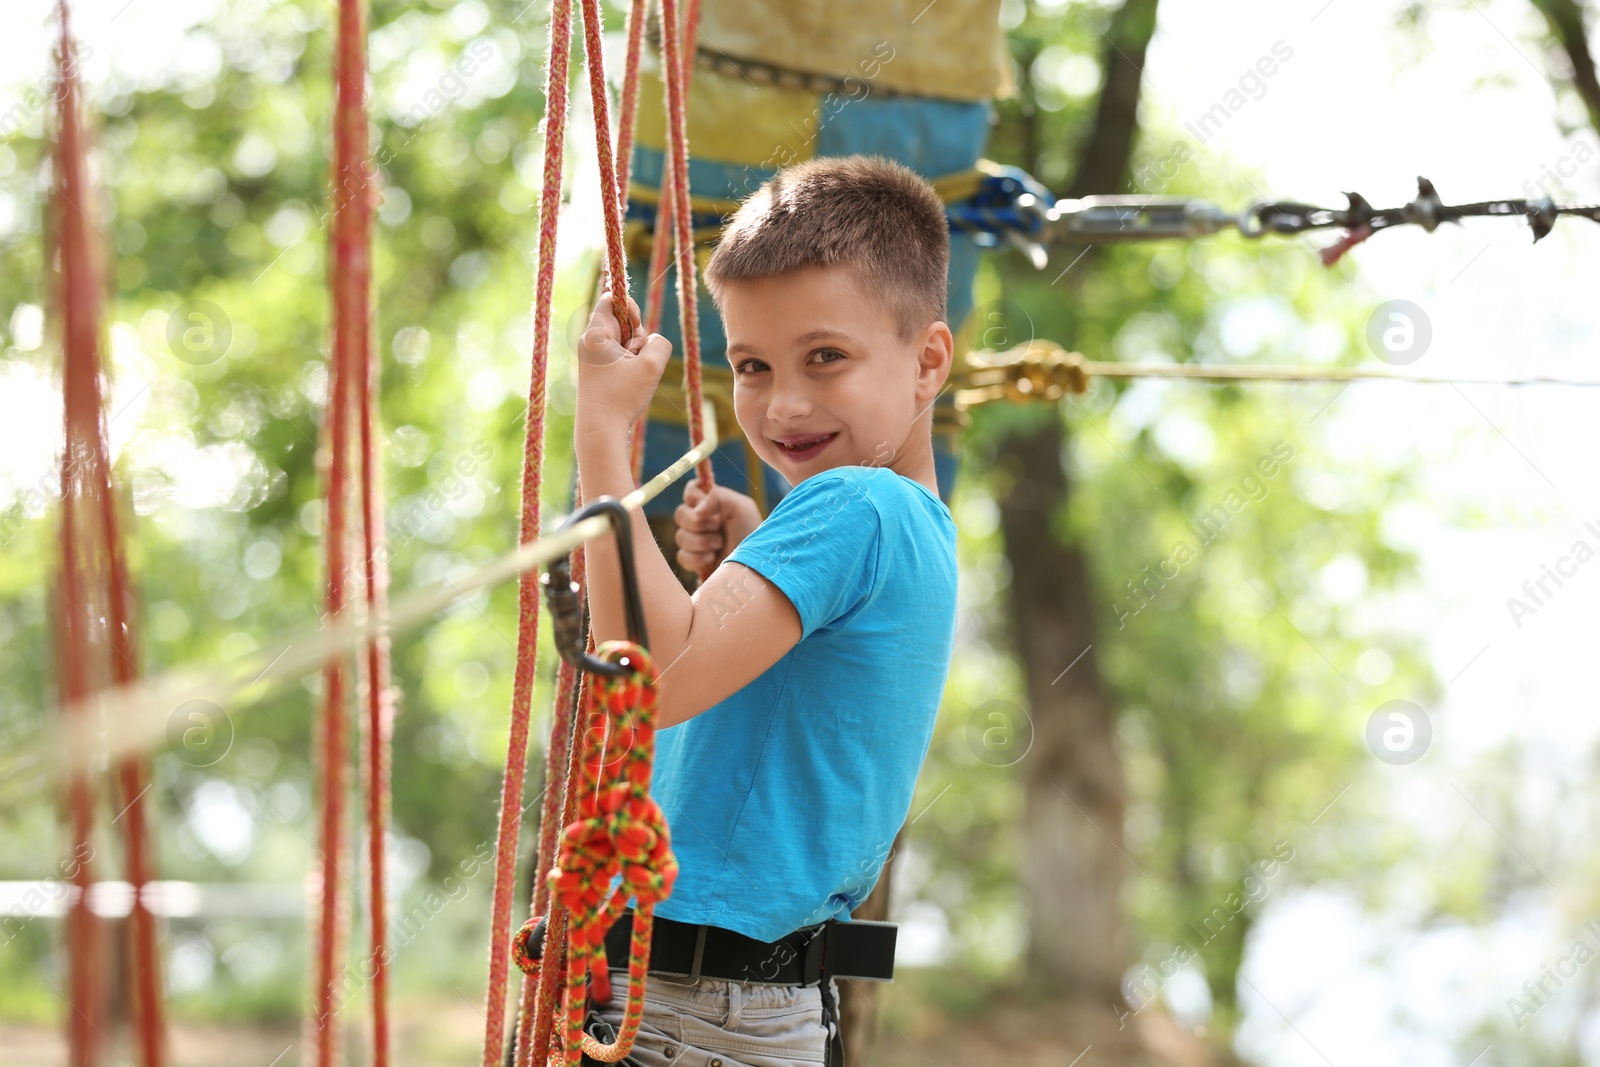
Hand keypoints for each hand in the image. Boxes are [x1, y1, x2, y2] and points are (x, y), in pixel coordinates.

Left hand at [575, 292, 671, 437]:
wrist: (599, 431)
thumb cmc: (621, 398)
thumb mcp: (650, 366)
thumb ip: (659, 343)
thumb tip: (654, 342)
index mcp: (595, 334)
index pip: (610, 298)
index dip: (630, 305)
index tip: (637, 325)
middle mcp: (590, 342)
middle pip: (621, 320)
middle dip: (637, 335)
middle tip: (635, 358)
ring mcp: (592, 358)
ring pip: (623, 340)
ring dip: (636, 352)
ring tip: (633, 375)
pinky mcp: (597, 372)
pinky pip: (620, 356)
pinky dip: (631, 365)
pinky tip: (630, 383)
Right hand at [673, 482, 761, 574]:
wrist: (754, 563)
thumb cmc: (752, 532)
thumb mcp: (742, 507)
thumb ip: (718, 497)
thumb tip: (696, 510)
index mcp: (713, 504)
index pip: (690, 490)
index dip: (693, 496)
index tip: (707, 504)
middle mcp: (702, 521)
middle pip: (680, 514)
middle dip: (696, 522)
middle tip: (717, 527)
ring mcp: (697, 541)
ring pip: (680, 537)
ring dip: (701, 541)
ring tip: (719, 545)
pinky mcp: (695, 561)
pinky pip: (682, 557)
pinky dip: (697, 558)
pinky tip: (712, 559)